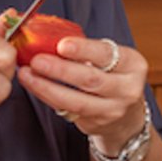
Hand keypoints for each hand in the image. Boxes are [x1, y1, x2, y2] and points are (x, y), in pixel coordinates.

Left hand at [17, 35, 147, 151]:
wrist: (126, 116)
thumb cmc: (112, 77)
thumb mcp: (111, 59)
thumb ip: (87, 49)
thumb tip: (47, 35)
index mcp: (133, 64)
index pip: (107, 55)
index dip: (83, 49)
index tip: (61, 44)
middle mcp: (128, 89)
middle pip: (91, 79)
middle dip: (60, 69)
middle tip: (36, 60)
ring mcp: (113, 110)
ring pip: (76, 100)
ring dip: (47, 87)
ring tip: (27, 74)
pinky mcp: (96, 124)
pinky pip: (68, 110)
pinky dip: (47, 97)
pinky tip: (34, 86)